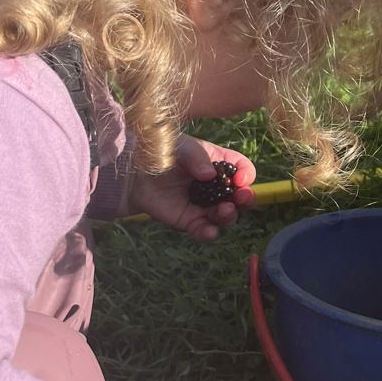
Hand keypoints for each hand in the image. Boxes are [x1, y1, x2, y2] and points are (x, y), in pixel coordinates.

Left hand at [129, 135, 254, 241]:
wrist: (135, 172)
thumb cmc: (161, 153)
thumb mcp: (182, 146)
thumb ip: (198, 157)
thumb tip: (210, 175)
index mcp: (220, 164)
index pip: (243, 170)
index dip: (246, 175)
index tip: (239, 179)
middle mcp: (217, 187)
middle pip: (241, 197)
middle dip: (246, 199)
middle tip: (242, 197)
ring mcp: (205, 206)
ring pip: (226, 216)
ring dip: (229, 215)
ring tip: (224, 210)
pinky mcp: (190, 222)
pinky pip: (204, 231)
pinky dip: (208, 233)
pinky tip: (208, 231)